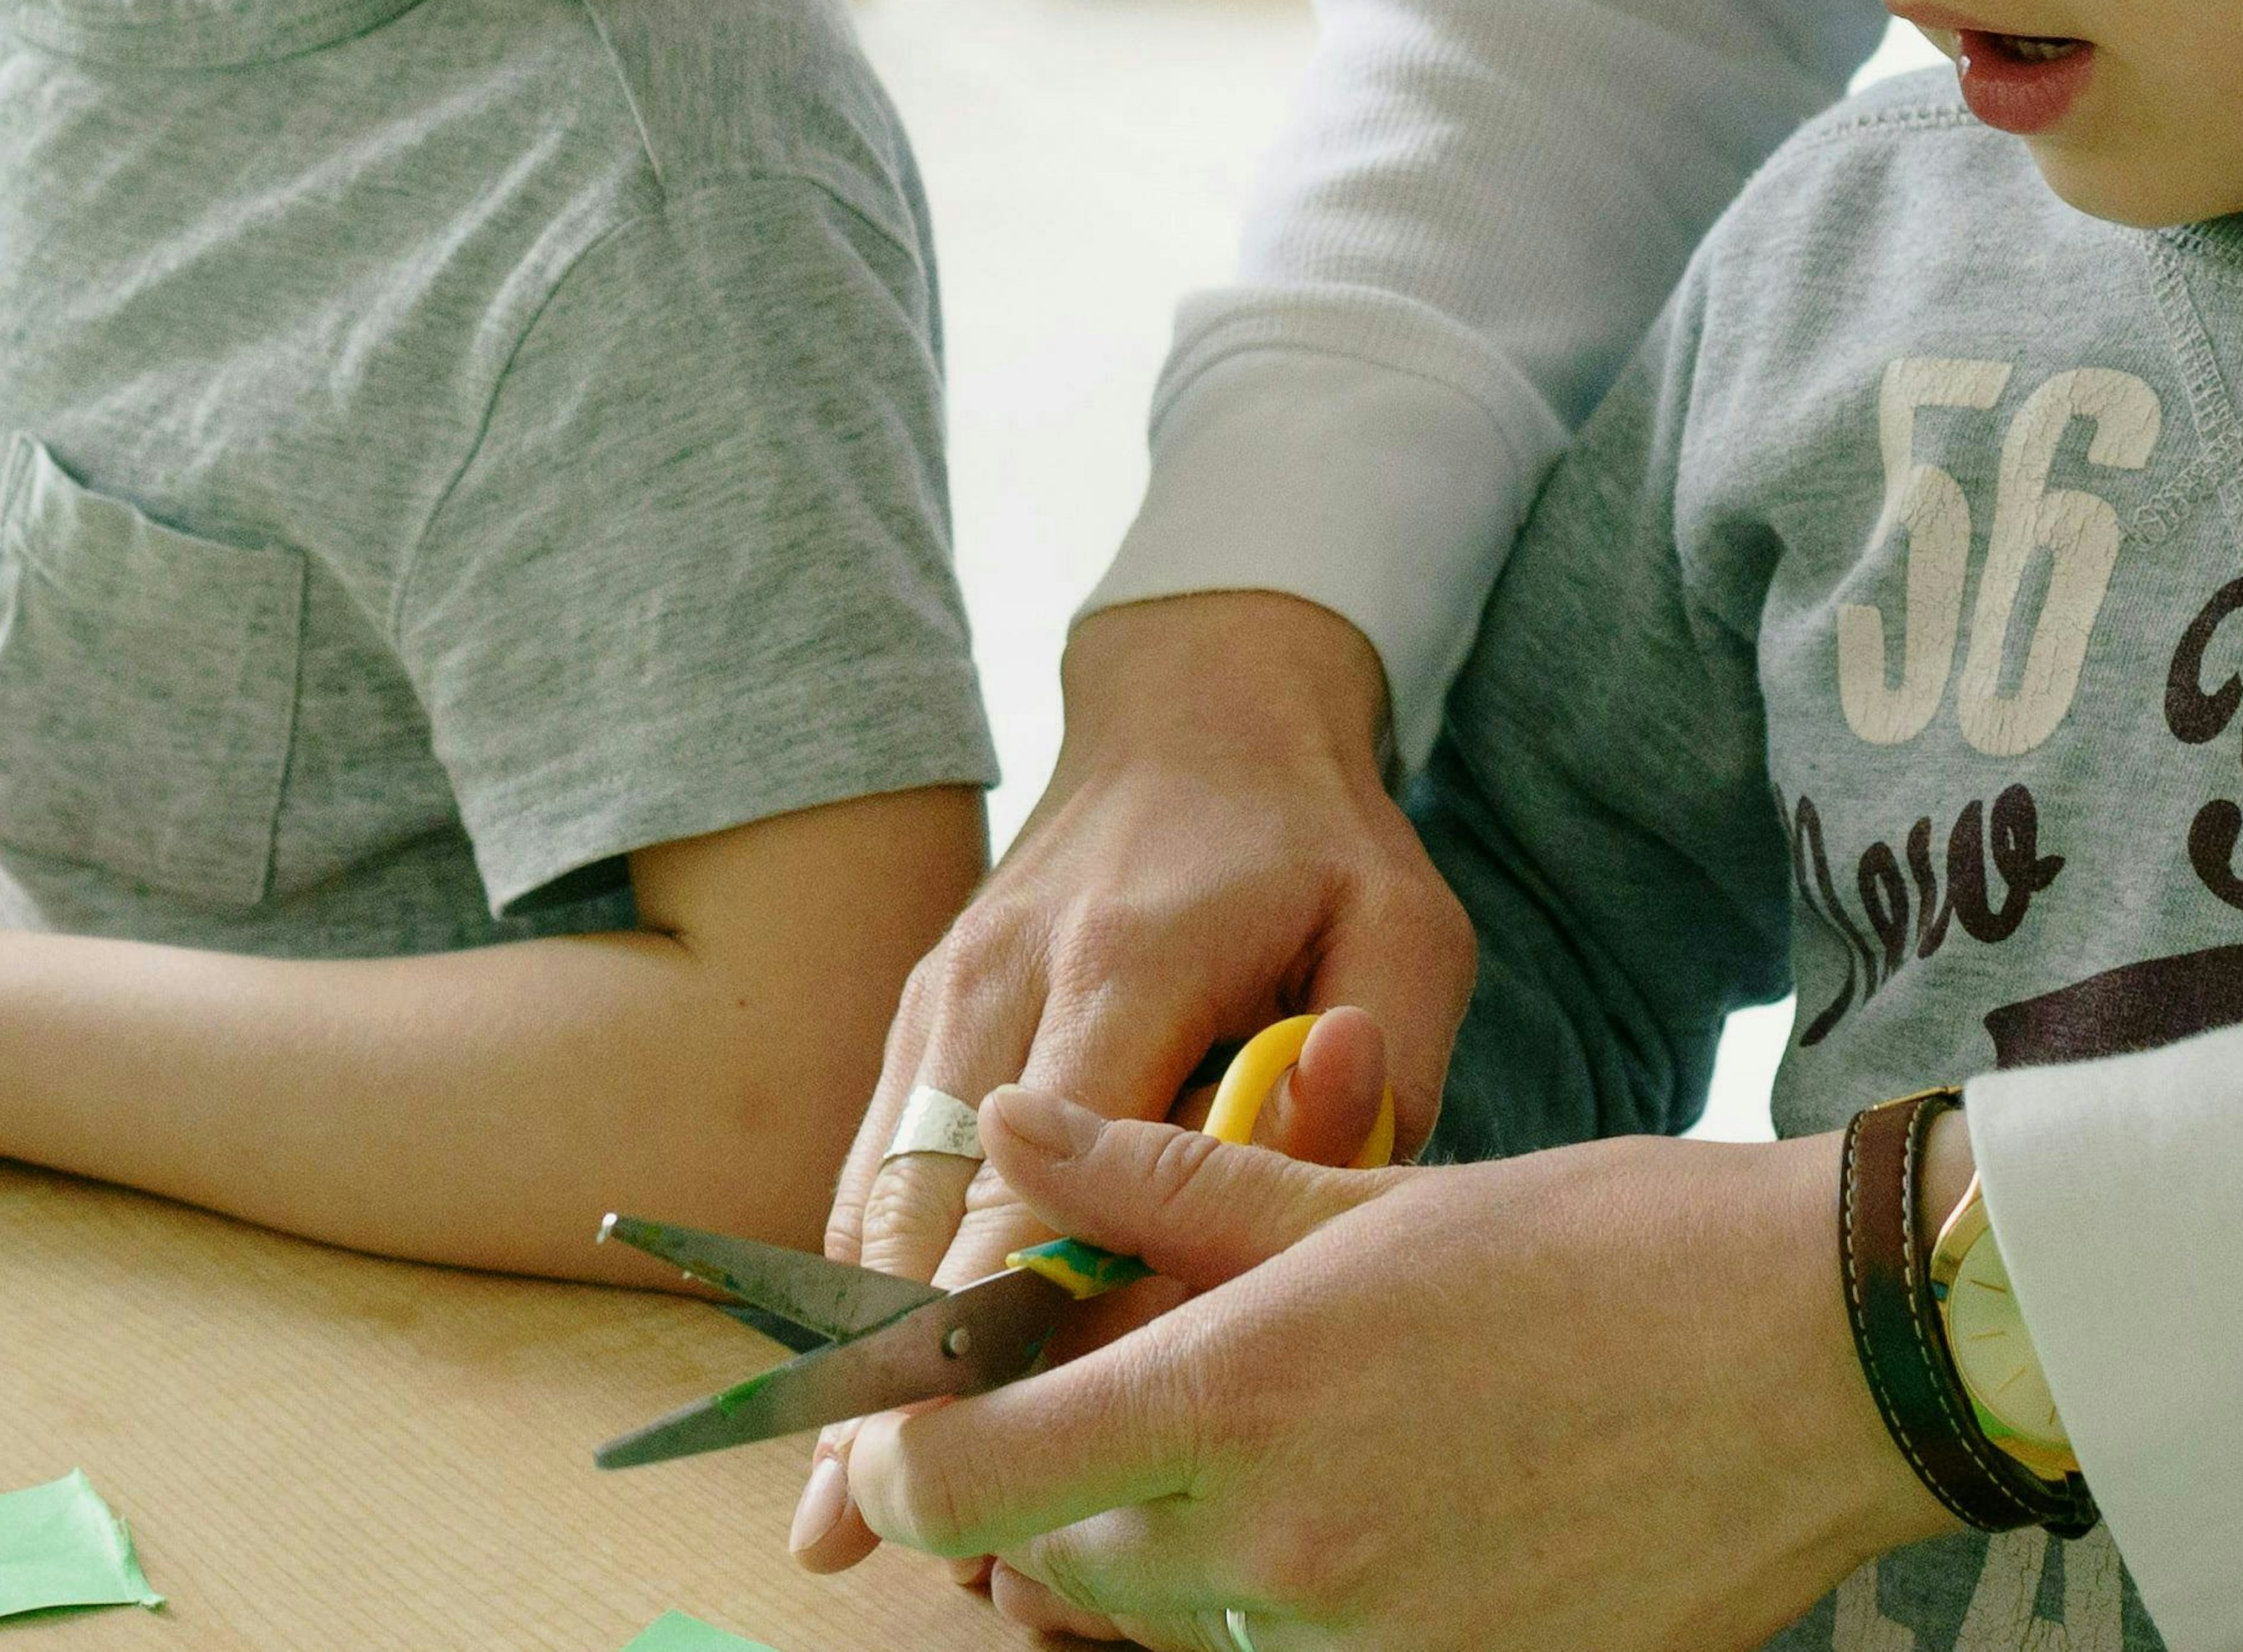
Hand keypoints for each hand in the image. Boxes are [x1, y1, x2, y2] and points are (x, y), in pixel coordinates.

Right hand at [794, 593, 1475, 1574]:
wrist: (1198, 707)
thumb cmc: (1315, 837)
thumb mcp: (1401, 921)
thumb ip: (1387, 1051)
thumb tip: (1336, 1152)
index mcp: (1129, 959)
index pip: (1045, 1172)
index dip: (1009, 1327)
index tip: (986, 1457)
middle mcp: (1006, 975)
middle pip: (929, 1205)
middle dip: (906, 1376)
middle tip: (885, 1535)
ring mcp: (945, 988)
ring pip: (877, 1192)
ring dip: (863, 1347)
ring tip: (841, 1509)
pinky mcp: (922, 1007)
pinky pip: (874, 1161)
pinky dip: (866, 1278)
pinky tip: (862, 1390)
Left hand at [836, 1087, 1952, 1651]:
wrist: (1815, 1360)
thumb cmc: (1597, 1244)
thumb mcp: (1359, 1189)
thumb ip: (1160, 1181)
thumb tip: (1007, 1126)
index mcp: (1239, 1405)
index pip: (961, 1481)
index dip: (909, 1444)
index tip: (930, 1387)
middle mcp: (1277, 1556)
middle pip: (1052, 1556)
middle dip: (1051, 1468)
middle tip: (1125, 1361)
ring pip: (1164, 1616)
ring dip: (1161, 1531)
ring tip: (1269, 1410)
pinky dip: (1272, 1587)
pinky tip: (1363, 1491)